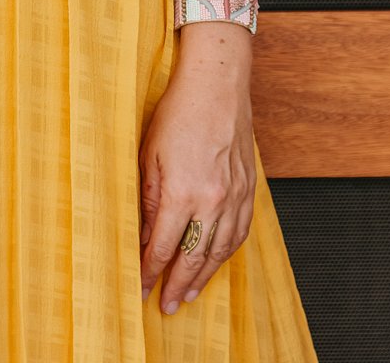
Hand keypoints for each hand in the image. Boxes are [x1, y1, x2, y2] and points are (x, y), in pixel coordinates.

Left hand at [138, 25, 257, 315]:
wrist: (217, 84)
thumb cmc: (178, 111)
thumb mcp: (148, 153)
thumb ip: (147, 197)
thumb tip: (140, 232)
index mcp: (184, 192)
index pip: (162, 246)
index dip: (150, 271)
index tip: (141, 287)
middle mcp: (214, 200)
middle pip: (194, 256)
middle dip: (178, 283)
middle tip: (167, 304)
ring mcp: (235, 196)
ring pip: (220, 250)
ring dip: (204, 276)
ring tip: (189, 293)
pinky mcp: (249, 189)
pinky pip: (239, 232)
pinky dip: (226, 253)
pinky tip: (216, 261)